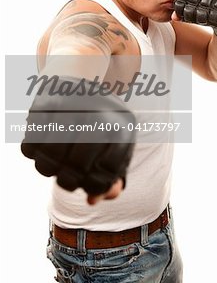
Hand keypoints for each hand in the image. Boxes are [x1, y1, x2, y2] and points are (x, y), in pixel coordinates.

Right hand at [21, 76, 135, 200]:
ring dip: (49, 168)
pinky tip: (43, 144)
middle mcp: (97, 114)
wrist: (78, 82)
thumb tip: (93, 199)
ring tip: (55, 162)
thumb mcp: (115, 144)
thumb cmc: (99, 122)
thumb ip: (111, 175)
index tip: (89, 183)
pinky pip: (29, 146)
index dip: (96, 185)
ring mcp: (70, 108)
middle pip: (78, 167)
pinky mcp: (44, 105)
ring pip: (49, 159)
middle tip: (68, 178)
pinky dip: (33, 151)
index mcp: (121, 126)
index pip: (108, 171)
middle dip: (70, 181)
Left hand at [174, 0, 216, 39]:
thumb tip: (173, 18)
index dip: (180, 6)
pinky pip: (214, 15)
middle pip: (192, 1)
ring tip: (204, 19)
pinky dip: (211, 21)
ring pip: (202, 9)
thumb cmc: (209, 14)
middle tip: (194, 19)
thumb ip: (183, 13)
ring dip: (201, 19)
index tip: (182, 14)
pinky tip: (214, 21)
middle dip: (190, 14)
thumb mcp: (194, 12)